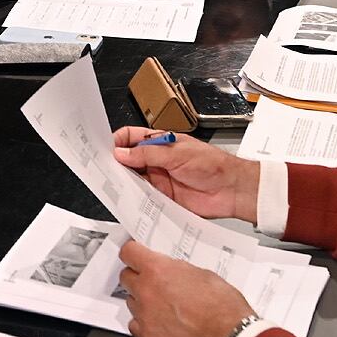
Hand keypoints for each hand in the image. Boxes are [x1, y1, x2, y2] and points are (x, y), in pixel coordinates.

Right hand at [112, 127, 258, 221]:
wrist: (231, 190)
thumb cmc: (213, 165)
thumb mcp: (177, 153)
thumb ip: (148, 154)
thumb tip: (122, 153)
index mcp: (160, 143)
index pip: (132, 138)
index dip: (118, 141)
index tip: (107, 148)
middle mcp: (157, 161)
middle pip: (129, 160)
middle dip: (117, 163)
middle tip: (105, 168)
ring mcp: (160, 180)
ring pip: (134, 180)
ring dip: (125, 182)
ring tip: (115, 184)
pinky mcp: (164, 198)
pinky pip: (144, 198)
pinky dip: (136, 199)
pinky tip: (131, 199)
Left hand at [117, 240, 254, 336]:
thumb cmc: (223, 308)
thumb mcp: (203, 274)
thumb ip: (178, 270)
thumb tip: (172, 271)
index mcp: (158, 270)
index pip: (129, 252)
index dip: (133, 252)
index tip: (134, 254)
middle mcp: (146, 291)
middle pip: (125, 277)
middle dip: (137, 277)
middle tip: (152, 281)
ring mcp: (145, 315)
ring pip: (131, 301)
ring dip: (142, 301)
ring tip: (163, 306)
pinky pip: (135, 325)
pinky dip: (144, 323)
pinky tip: (161, 323)